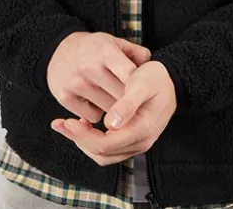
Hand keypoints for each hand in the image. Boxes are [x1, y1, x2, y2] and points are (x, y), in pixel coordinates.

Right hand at [46, 31, 151, 123]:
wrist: (59, 51)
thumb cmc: (94, 49)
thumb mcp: (115, 42)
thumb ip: (137, 53)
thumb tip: (150, 68)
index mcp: (105, 50)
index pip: (129, 75)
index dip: (139, 87)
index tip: (145, 95)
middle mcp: (89, 66)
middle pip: (120, 95)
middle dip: (128, 100)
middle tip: (132, 99)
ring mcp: (75, 82)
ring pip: (108, 109)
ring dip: (114, 108)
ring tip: (112, 95)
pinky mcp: (64, 97)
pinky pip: (92, 116)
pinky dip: (97, 112)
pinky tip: (95, 100)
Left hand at [50, 60, 176, 165]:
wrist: (171, 80)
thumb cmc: (156, 78)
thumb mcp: (142, 84)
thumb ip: (127, 104)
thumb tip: (110, 124)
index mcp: (142, 130)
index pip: (106, 144)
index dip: (83, 136)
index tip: (67, 122)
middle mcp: (140, 142)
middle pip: (102, 153)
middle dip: (78, 140)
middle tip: (61, 123)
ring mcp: (136, 143)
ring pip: (103, 154)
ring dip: (83, 141)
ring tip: (68, 124)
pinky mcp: (132, 139)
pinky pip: (108, 148)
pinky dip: (92, 139)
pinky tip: (84, 123)